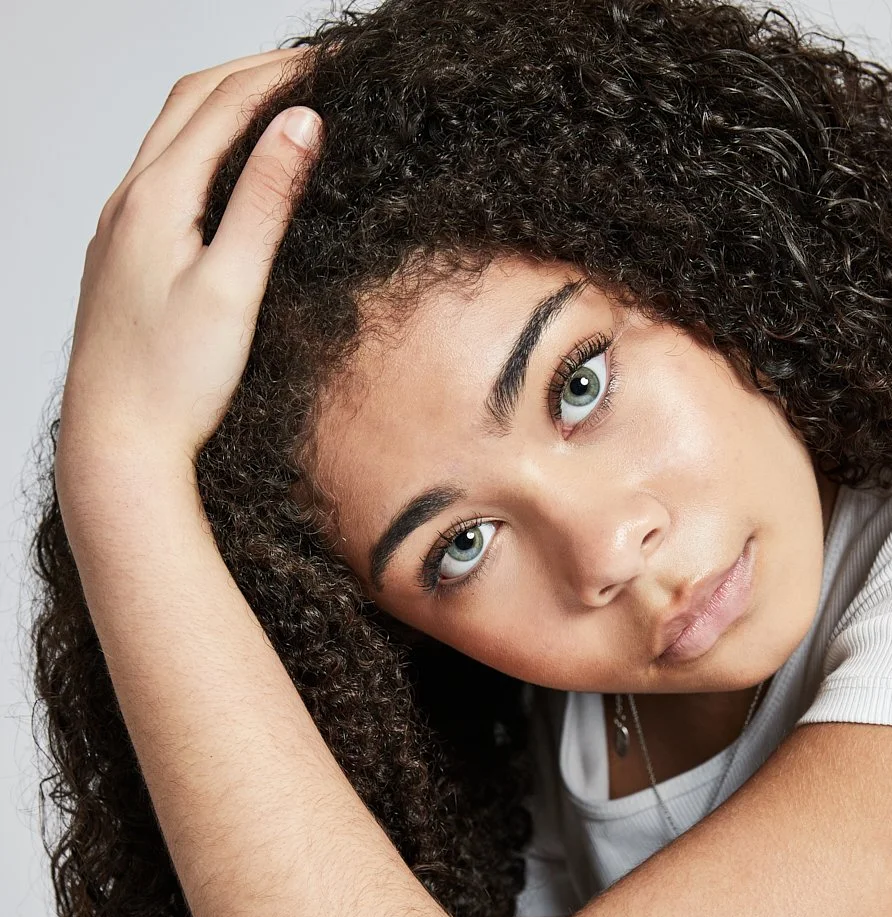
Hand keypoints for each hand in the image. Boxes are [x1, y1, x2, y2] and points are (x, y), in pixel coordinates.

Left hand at [55, 48, 320, 520]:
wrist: (117, 443)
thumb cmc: (172, 381)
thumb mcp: (232, 288)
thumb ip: (266, 202)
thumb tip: (301, 122)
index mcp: (156, 198)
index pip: (225, 101)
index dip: (282, 71)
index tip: (335, 59)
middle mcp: (128, 199)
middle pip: (191, 100)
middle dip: (254, 69)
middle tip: (315, 63)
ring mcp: (119, 225)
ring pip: (172, 133)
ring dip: (225, 102)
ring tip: (278, 98)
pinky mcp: (121, 253)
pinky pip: (161, 171)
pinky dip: (202, 143)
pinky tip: (227, 167)